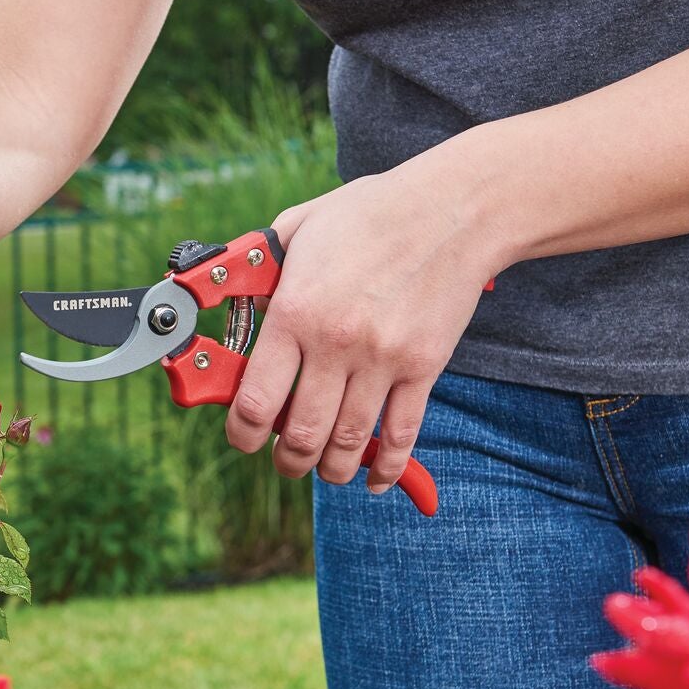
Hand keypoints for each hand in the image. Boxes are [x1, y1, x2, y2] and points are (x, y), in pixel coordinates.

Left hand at [224, 171, 495, 491]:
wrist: (451, 210)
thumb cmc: (369, 214)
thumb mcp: (296, 230)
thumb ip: (261, 273)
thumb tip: (236, 307)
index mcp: (295, 312)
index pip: (256, 400)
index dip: (242, 433)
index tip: (242, 437)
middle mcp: (336, 344)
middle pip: (301, 435)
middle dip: (286, 460)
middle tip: (283, 459)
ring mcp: (384, 360)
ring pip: (349, 444)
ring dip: (331, 469)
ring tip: (322, 468)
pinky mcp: (424, 367)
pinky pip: (402, 435)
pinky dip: (387, 468)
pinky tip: (372, 478)